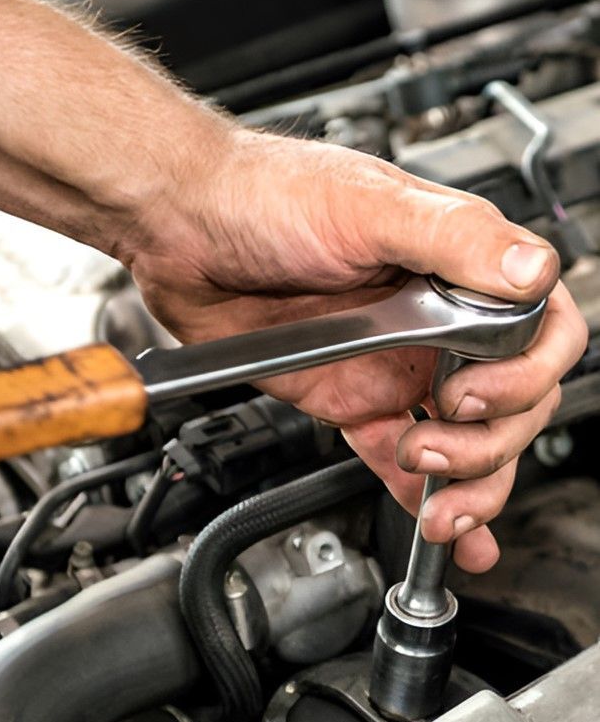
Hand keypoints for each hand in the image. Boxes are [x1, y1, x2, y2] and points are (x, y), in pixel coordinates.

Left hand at [130, 129, 586, 571]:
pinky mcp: (351, 398)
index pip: (540, 332)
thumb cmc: (265, 193)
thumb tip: (531, 273)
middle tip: (435, 445)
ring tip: (437, 504)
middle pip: (512, 403)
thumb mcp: (367, 204)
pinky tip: (440, 528)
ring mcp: (397, 363)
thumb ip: (456, 239)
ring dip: (470, 483)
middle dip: (491, 444)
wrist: (180, 228)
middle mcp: (437, 320)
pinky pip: (398, 458)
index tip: (478, 396)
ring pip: (466, 441)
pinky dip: (421, 497)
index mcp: (458, 267)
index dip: (526, 377)